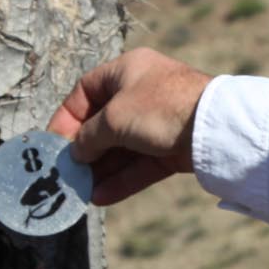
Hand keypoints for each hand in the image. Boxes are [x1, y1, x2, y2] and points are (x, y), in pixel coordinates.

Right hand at [53, 48, 212, 205]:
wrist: (215, 128)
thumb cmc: (160, 109)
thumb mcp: (114, 118)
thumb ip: (89, 136)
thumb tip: (76, 153)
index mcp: (126, 71)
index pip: (86, 91)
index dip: (66, 118)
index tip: (53, 144)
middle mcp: (142, 93)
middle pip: (103, 124)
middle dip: (85, 151)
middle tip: (65, 174)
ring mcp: (159, 121)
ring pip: (122, 148)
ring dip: (101, 170)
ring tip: (80, 191)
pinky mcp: (173, 147)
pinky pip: (141, 164)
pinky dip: (122, 179)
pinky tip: (100, 197)